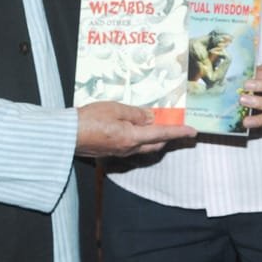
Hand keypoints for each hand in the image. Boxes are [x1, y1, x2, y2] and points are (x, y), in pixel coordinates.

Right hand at [75, 102, 195, 156]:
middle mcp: (129, 148)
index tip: (193, 132)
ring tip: (156, 124)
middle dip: (167, 137)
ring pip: (144, 147)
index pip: (161, 134)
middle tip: (176, 126)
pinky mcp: (112, 152)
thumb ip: (135, 113)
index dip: (178, 132)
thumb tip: (151, 117)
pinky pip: (132, 146)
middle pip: (155, 145)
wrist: (69, 135)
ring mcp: (120, 152)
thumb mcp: (115, 108)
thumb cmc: (90, 118)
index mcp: (132, 137)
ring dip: (153, 137)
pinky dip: (140, 138)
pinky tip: (135, 128)